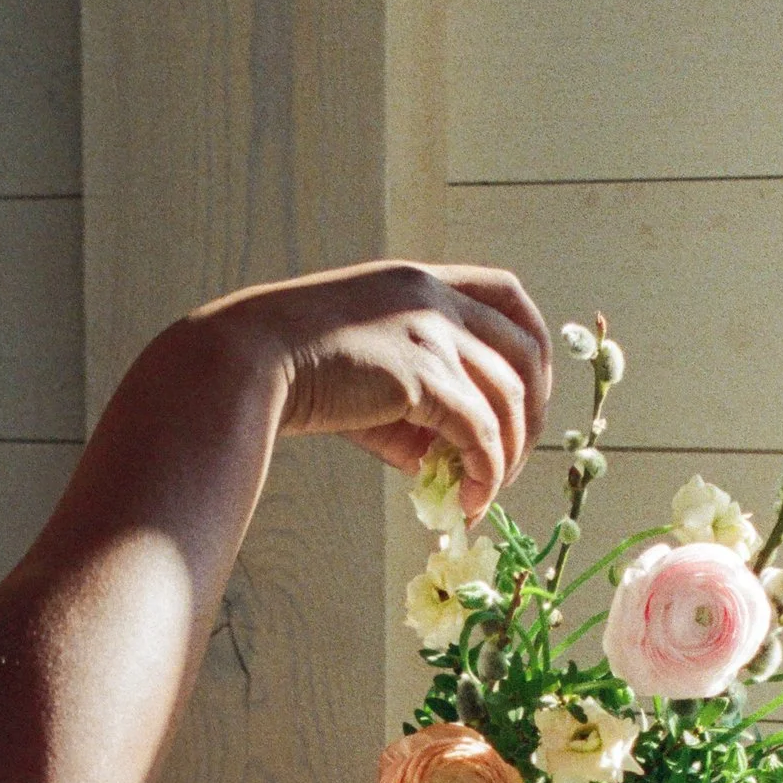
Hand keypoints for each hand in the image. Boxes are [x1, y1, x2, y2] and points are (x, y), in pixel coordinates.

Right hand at [201, 260, 552, 520]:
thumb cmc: (296, 369)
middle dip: (533, 412)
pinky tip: (469, 501)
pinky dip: (485, 473)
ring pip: (508, 399)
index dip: (533, 341)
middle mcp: (434, 299)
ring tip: (484, 492)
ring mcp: (431, 334)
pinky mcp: (422, 377)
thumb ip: (415, 404)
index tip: (533, 390)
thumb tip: (449, 461)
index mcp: (422, 282)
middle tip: (515, 458)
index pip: (507, 293)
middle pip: (524, 350)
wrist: (248, 361)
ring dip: (507, 456)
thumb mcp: (367, 371)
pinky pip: (480, 433)